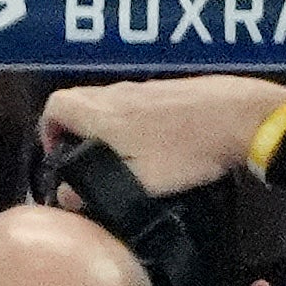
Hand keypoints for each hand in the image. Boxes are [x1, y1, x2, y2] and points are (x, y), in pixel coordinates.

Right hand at [37, 76, 285, 198]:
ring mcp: (144, 89)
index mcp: (103, 112)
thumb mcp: (141, 182)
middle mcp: (118, 94)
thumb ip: (99, 189)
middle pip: (78, 101)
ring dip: (103, 126)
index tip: (60, 154)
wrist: (238, 116)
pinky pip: (134, 103)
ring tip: (120, 158)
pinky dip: (130, 122)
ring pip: (107, 102)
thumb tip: (66, 196)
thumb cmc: (187, 150)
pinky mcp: (168, 90)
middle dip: (74, 129)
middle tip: (86, 160)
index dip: (48, 129)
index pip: (55, 106)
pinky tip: (153, 147)